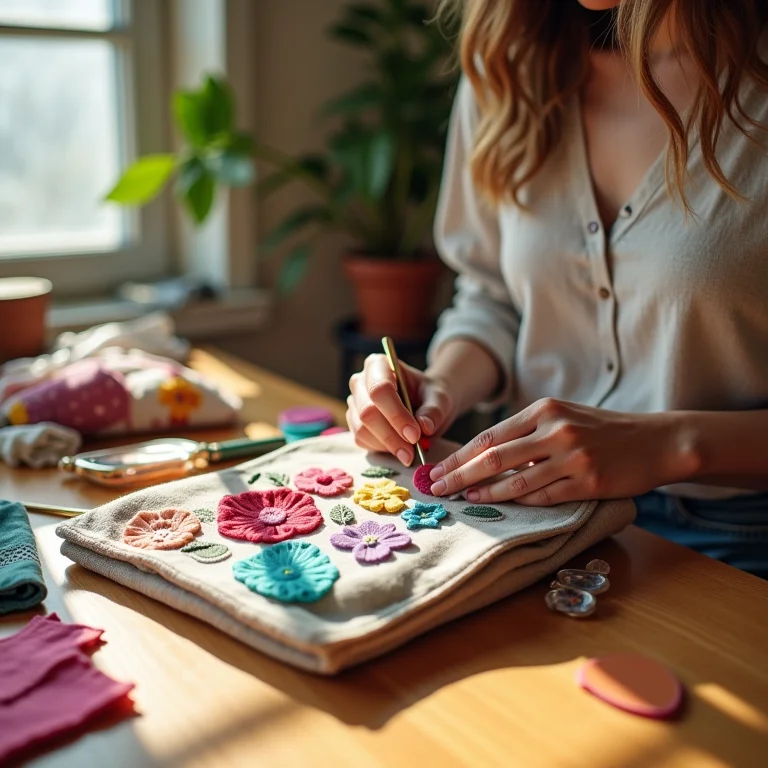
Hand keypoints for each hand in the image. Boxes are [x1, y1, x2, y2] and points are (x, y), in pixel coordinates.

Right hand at [347, 354, 455, 465]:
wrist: (426, 403)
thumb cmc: (431, 395)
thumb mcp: (439, 398)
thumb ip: (433, 410)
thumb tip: (425, 426)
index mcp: (379, 365)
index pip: (379, 389)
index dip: (396, 414)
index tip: (415, 435)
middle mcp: (360, 382)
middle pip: (367, 412)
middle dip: (391, 435)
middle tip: (413, 451)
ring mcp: (355, 403)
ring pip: (362, 429)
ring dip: (387, 445)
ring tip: (409, 453)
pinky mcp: (354, 423)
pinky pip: (361, 440)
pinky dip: (381, 449)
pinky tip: (399, 448)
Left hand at [428, 398, 687, 504]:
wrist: (656, 440)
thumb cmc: (602, 429)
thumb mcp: (563, 416)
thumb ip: (527, 432)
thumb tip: (483, 455)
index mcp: (544, 410)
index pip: (490, 436)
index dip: (460, 456)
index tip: (436, 468)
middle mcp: (555, 430)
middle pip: (494, 458)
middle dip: (459, 474)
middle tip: (436, 488)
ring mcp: (572, 457)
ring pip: (516, 481)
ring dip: (484, 493)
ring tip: (463, 499)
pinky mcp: (588, 482)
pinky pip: (544, 497)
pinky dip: (519, 503)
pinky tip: (500, 505)